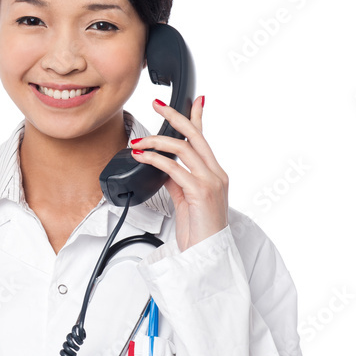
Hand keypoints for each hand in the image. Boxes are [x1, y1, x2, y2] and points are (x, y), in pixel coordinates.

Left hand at [128, 95, 228, 251]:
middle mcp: (216, 174)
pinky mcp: (201, 192)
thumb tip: (161, 166)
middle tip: (157, 105)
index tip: (193, 99)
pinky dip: (156, 159)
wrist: (206, 255)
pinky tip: (142, 157)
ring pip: (184, 149)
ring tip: (139, 142)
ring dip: (157, 141)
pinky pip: (175, 169)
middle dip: (176, 116)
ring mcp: (211, 182)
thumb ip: (177, 180)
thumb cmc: (198, 231)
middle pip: (195, 136)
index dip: (197, 117)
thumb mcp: (185, 200)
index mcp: (214, 174)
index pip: (204, 139)